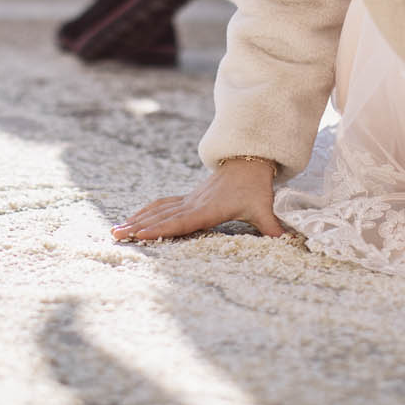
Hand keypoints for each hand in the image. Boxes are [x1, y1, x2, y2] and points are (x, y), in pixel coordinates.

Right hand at [113, 157, 283, 241]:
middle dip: (137, 226)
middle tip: (115, 235)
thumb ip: (272, 228)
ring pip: (157, 210)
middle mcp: (194, 204)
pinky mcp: (188, 198)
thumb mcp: (264, 208)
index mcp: (209, 209)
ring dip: (136, 219)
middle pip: (161, 216)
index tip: (140, 234)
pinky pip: (163, 205)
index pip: (181, 222)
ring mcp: (189, 200)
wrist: (249, 161)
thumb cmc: (255, 188)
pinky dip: (146, 212)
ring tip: (115, 230)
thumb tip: (288, 243)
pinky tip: (133, 219)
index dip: (160, 228)